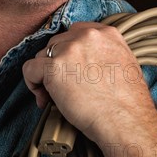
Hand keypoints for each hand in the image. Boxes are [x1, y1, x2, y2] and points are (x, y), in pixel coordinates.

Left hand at [22, 22, 156, 156]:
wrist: (127, 123)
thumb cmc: (127, 103)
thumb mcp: (123, 62)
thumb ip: (102, 52)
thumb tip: (82, 60)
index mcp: (105, 33)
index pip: (74, 33)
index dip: (68, 52)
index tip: (70, 69)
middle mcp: (86, 36)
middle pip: (56, 44)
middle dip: (56, 65)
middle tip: (63, 87)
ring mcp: (69, 50)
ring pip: (42, 55)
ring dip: (44, 75)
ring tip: (54, 96)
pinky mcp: (54, 67)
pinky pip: (30, 69)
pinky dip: (32, 83)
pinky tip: (43, 97)